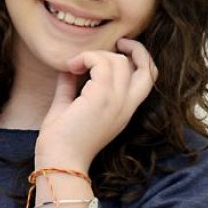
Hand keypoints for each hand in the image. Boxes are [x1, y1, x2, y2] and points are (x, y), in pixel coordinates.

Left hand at [35, 38, 157, 170]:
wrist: (59, 161)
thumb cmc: (61, 141)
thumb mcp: (69, 108)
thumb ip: (71, 87)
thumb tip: (68, 68)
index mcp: (123, 111)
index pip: (148, 79)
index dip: (141, 58)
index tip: (120, 49)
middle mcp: (126, 106)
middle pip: (146, 67)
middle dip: (132, 48)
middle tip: (107, 47)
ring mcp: (116, 101)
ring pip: (119, 61)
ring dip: (95, 55)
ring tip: (74, 65)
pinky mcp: (102, 98)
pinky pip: (100, 62)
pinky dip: (85, 58)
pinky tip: (71, 67)